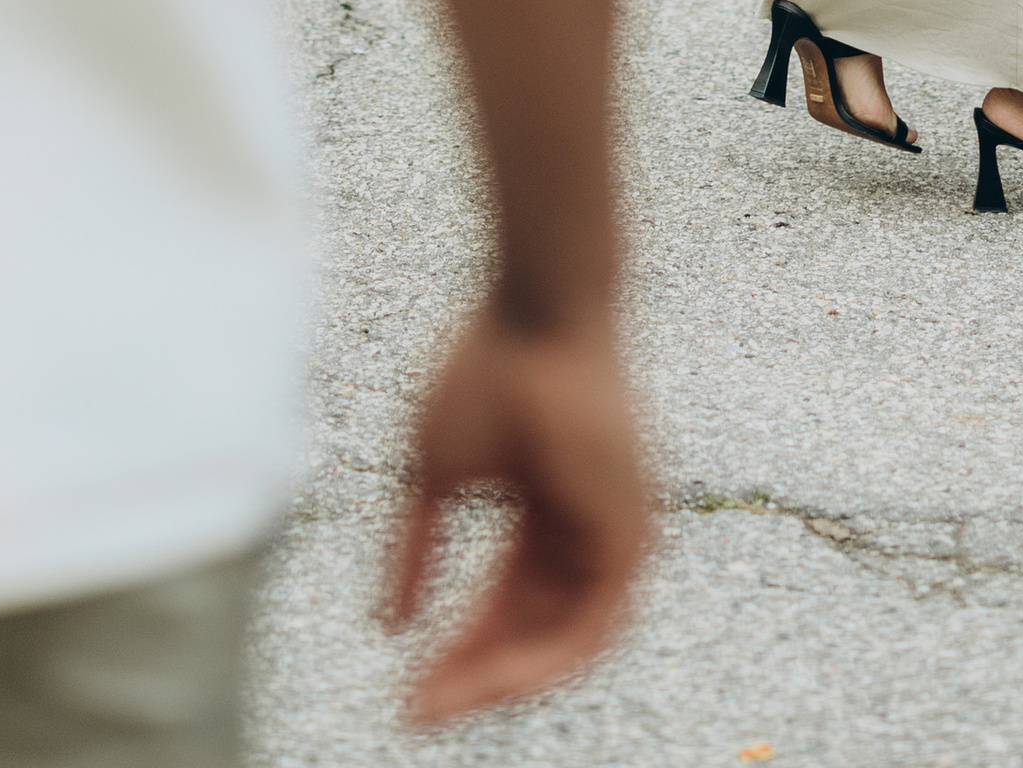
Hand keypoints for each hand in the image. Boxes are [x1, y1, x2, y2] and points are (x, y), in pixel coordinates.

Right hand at [386, 296, 650, 724]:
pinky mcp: (633, 535)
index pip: (502, 600)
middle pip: (529, 627)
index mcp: (543, 508)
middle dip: (471, 673)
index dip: (456, 646)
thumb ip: (416, 552)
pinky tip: (494, 679)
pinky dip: (542, 658)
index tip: (404, 686)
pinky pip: (591, 625)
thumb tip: (389, 625)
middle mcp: (583, 527)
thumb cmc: (488, 367)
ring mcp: (612, 533)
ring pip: (560, 637)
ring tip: (441, 702)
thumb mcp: (435, 475)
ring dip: (501, 677)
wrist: (536, 310)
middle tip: (414, 711)